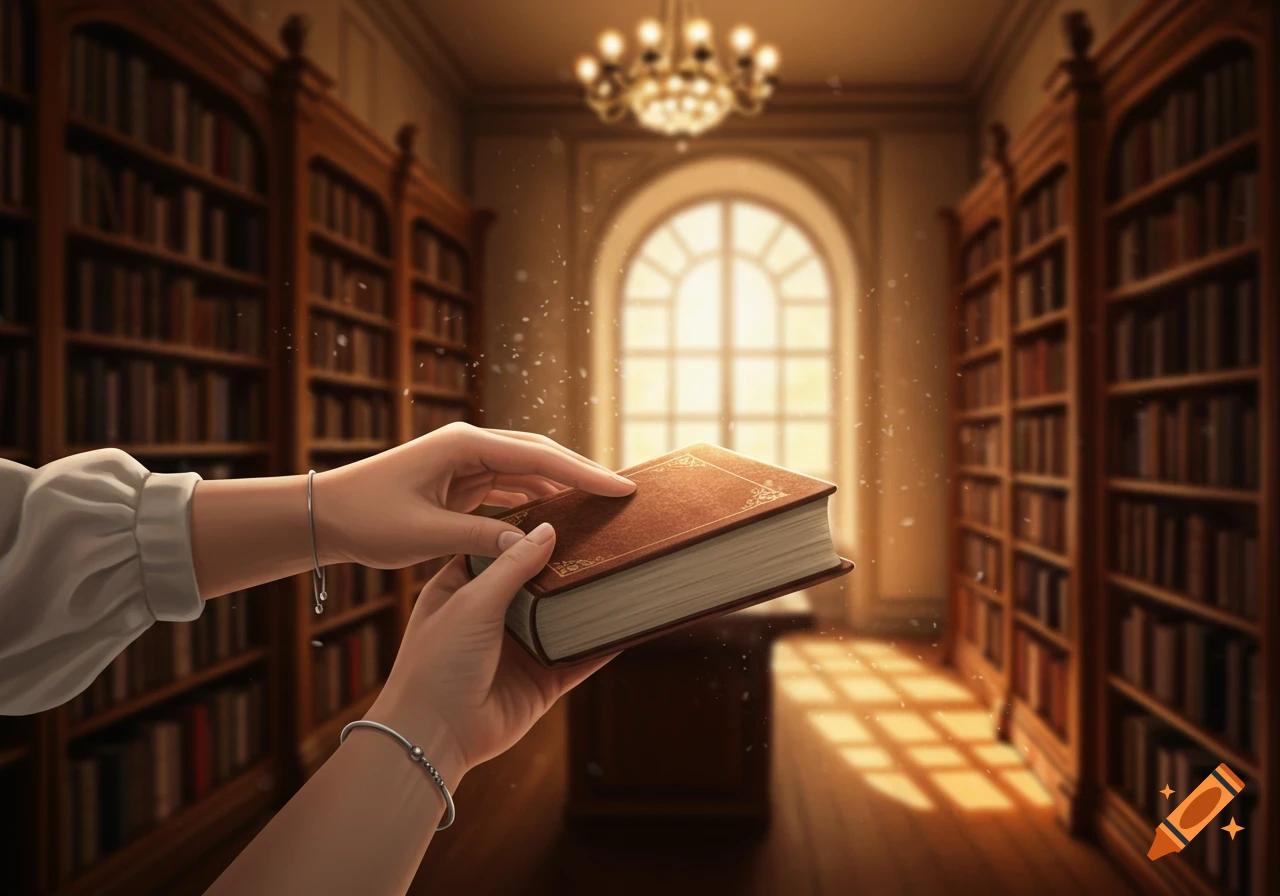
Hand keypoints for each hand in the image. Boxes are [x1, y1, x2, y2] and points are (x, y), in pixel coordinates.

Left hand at [311, 423, 633, 568]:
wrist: (326, 516)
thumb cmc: (367, 519)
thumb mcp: (425, 534)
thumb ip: (480, 538)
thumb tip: (532, 545)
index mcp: (463, 446)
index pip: (538, 457)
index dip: (583, 473)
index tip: (619, 487)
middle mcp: (469, 445)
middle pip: (540, 455)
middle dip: (581, 473)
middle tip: (621, 493)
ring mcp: (464, 461)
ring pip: (526, 469)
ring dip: (560, 486)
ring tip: (596, 506)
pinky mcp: (459, 480)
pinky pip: (508, 485)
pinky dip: (535, 498)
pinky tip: (554, 517)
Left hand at [369, 523, 610, 779]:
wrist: (432, 737)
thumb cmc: (435, 664)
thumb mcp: (472, 602)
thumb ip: (512, 565)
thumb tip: (549, 529)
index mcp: (463, 587)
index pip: (502, 545)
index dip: (530, 527)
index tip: (564, 504)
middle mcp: (493, 615)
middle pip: (539, 580)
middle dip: (567, 561)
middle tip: (604, 529)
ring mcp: (520, 649)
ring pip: (564, 617)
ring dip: (590, 599)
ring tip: (623, 567)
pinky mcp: (542, 681)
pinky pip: (581, 657)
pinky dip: (604, 643)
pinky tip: (630, 623)